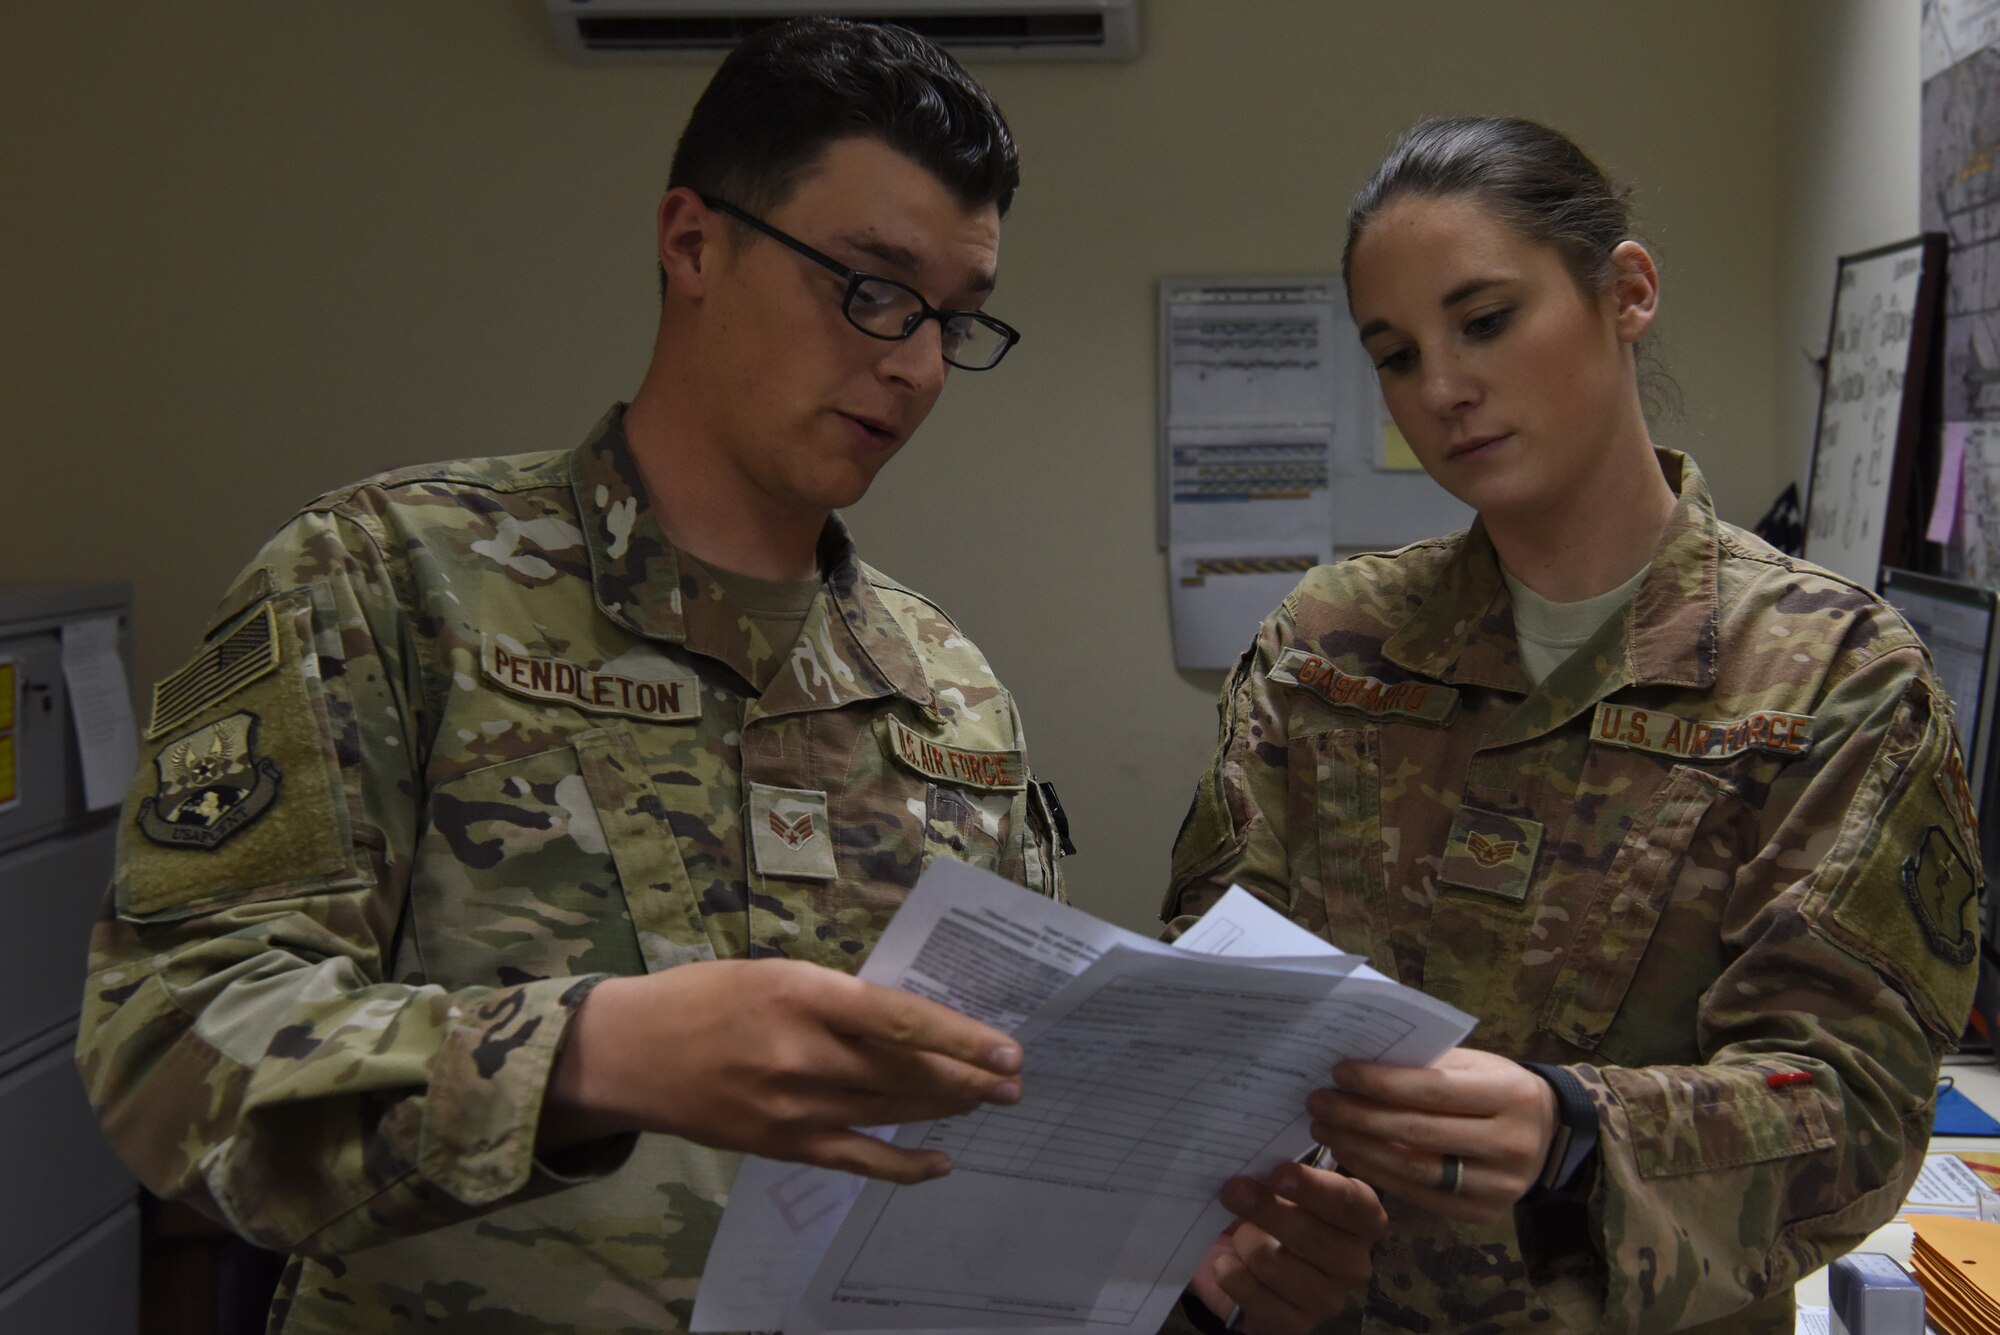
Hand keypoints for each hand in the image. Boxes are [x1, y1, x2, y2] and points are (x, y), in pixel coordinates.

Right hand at [540, 959, 1022, 1182]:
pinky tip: (941, 1162)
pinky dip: (904, 1165)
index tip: (1007, 1050)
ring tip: (990, 1104)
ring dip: (948, 1110)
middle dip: (969, 1079)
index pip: (903, 1020)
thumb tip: (903, 1022)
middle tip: (1014, 1081)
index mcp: (805, 995)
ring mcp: (795, 1107)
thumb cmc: (702, 999)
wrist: (630, 1054)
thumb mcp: (774, 973)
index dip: (962, 1039)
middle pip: (908, 1071)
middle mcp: (806, 1053)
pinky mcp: (783, 1145)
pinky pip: (858, 1160)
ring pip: (893, 1111)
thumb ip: (836, 998)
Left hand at [1186, 1160, 1384, 1334]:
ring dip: (1245, 1242)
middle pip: (1310, 1235)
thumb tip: (1257, 1158)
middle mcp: (1354, 1262)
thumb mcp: (1282, 1184)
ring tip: (1239, 1235)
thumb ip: (1281, 1171)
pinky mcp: (1295, 1325)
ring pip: (1274, 1263)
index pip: (1349, 1203)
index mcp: (1363, 1218)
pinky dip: (1230, 1273)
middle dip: (1265, 1209)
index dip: (1313, 1187)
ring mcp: (1328, 1299)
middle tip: (1233, 1190)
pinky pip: (1253, 1295)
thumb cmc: (1274, 1209)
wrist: (1247, 1260)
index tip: (1278, 1173)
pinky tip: (1227, 1262)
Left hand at [1306, 1048, 1555, 1224]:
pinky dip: (1378, 1174)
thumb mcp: (1474, 1064)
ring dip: (1360, 1148)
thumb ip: (1426, 1066)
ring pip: (1415, 1169)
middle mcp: (1512, 1144)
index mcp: (1512, 1094)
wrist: (1547, 1133)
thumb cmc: (1497, 1087)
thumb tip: (1357, 1067)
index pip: (1435, 1090)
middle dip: (1359, 1117)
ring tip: (1325, 1129)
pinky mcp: (1483, 1214)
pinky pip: (1419, 1196)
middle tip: (1319, 1103)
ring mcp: (1500, 1186)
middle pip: (1419, 1132)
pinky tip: (1350, 1154)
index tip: (1339, 1073)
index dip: (1382, 1083)